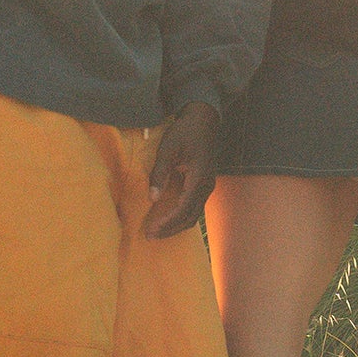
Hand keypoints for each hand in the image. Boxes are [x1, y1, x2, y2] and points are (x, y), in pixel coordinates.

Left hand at [144, 101, 219, 237]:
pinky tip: (166, 219)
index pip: (183, 208)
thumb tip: (152, 198)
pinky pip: (193, 207)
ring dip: (175, 226)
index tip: (151, 229)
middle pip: (190, 217)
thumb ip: (159, 174)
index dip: (167, 221)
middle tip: (150, 236)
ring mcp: (206, 186)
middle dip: (170, 229)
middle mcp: (206, 185)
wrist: (203, 120)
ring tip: (156, 231)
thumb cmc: (185, 132)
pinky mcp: (203, 185)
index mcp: (199, 177)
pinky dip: (180, 217)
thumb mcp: (168, 149)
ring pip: (193, 215)